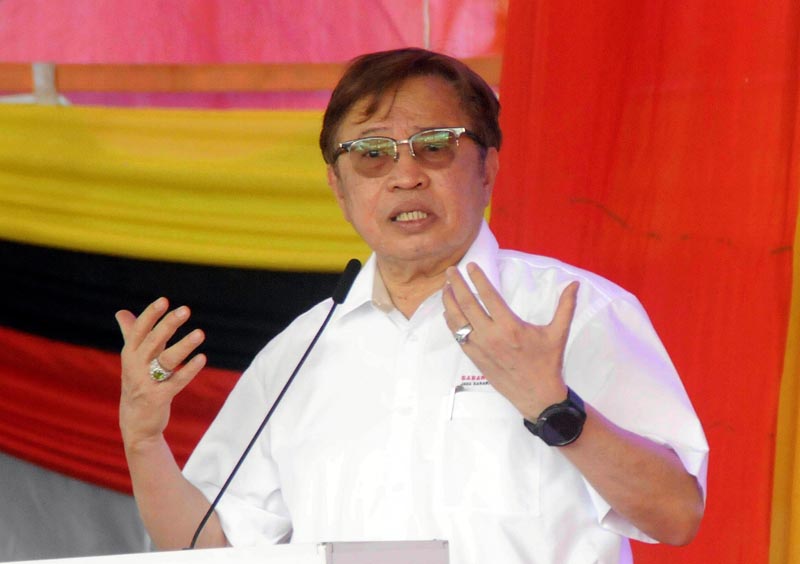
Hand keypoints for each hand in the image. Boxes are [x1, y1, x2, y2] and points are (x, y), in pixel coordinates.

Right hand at [116, 297, 205, 449]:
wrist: (135, 423)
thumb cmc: (137, 383)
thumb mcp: (132, 359)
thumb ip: (131, 334)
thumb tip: (121, 312)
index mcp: (130, 354)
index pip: (139, 330)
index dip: (151, 315)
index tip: (164, 300)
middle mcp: (135, 366)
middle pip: (153, 341)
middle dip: (168, 324)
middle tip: (185, 310)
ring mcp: (145, 383)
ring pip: (165, 360)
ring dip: (184, 346)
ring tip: (200, 333)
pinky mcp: (158, 398)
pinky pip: (176, 381)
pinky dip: (189, 370)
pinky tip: (202, 358)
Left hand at [442, 263, 578, 419]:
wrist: (537, 396)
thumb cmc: (547, 363)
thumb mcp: (558, 334)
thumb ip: (565, 307)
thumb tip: (575, 284)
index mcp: (510, 326)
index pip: (489, 296)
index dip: (478, 279)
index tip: (470, 266)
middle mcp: (491, 335)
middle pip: (467, 305)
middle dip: (456, 285)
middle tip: (450, 271)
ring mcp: (480, 347)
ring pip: (457, 320)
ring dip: (449, 302)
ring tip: (445, 287)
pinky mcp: (474, 358)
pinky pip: (457, 336)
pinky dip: (450, 322)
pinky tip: (447, 311)